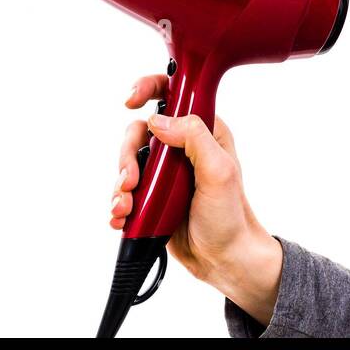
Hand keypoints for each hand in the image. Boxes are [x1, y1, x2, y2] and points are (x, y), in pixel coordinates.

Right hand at [113, 74, 283, 323]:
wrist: (224, 260)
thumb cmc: (231, 218)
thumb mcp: (220, 173)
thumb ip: (194, 138)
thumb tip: (158, 121)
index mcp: (202, 133)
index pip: (172, 94)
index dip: (147, 89)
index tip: (130, 101)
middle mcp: (180, 148)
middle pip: (137, 132)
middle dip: (127, 155)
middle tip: (132, 180)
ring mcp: (163, 172)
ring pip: (126, 162)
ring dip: (120, 184)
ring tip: (126, 206)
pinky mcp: (150, 195)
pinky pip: (123, 190)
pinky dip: (118, 203)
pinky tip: (123, 216)